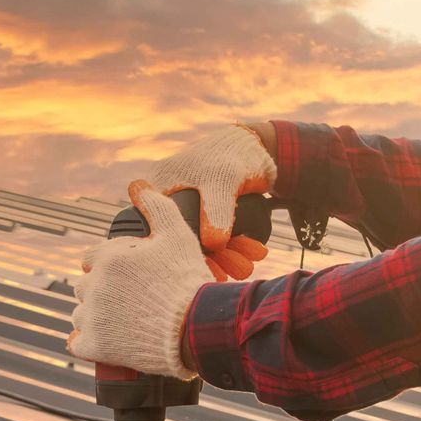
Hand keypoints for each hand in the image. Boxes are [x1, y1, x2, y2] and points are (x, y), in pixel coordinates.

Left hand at [68, 180, 213, 378]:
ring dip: (95, 316)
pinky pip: (77, 343)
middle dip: (103, 290)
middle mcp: (93, 285)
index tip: (127, 276)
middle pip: (85, 286)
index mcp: (107, 257)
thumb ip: (156, 206)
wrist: (195, 329)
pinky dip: (88, 342)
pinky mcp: (94, 346)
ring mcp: (92, 317)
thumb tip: (138, 186)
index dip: (109, 265)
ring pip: (81, 314)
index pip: (91, 258)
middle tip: (129, 300)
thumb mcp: (177, 235)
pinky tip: (103, 340)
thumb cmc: (187, 281)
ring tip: (123, 321)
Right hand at [147, 124, 275, 278]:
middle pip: (183, 238)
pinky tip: (247, 256)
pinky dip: (232, 248)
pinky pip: (216, 238)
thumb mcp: (224, 179)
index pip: (159, 226)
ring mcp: (190, 208)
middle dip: (212, 258)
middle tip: (231, 273)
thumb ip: (217, 210)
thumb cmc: (236, 154)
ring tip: (246, 267)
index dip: (178, 250)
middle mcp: (170, 199)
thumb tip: (213, 244)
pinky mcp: (208, 215)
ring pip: (203, 241)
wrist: (261, 148)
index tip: (200, 270)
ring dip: (226, 256)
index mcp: (160, 186)